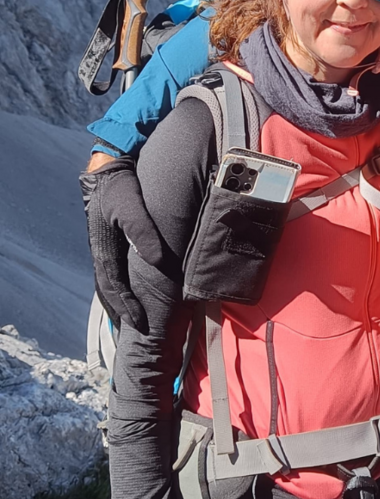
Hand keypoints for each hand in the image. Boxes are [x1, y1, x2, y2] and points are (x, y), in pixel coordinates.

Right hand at [79, 155, 166, 332]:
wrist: (109, 169)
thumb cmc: (121, 188)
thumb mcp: (132, 208)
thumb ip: (143, 232)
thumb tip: (156, 260)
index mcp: (104, 249)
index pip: (115, 286)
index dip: (127, 306)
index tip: (142, 323)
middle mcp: (102, 252)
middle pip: (110, 289)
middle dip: (124, 310)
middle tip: (141, 328)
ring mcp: (105, 247)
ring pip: (112, 281)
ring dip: (122, 301)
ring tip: (136, 318)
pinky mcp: (111, 241)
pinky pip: (116, 270)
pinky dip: (123, 285)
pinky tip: (133, 290)